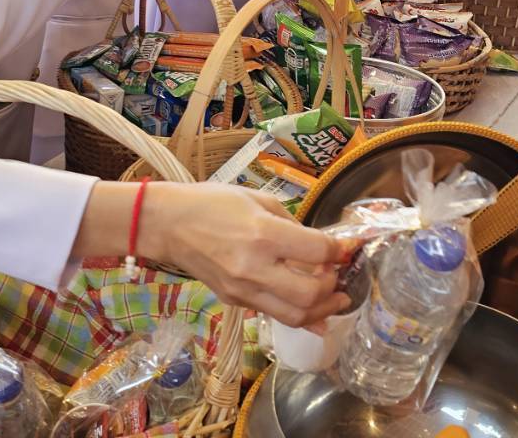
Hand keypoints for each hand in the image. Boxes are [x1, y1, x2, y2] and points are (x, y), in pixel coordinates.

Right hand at [143, 182, 352, 327]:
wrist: (168, 225)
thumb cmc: (212, 203)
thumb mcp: (258, 200)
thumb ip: (292, 224)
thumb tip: (319, 246)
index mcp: (264, 234)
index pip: (318, 252)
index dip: (341, 251)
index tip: (349, 247)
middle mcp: (255, 267)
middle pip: (310, 294)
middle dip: (334, 288)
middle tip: (340, 277)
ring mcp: (243, 289)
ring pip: (295, 316)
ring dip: (322, 311)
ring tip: (335, 301)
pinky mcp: (235, 301)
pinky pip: (274, 316)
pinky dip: (299, 317)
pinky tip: (314, 314)